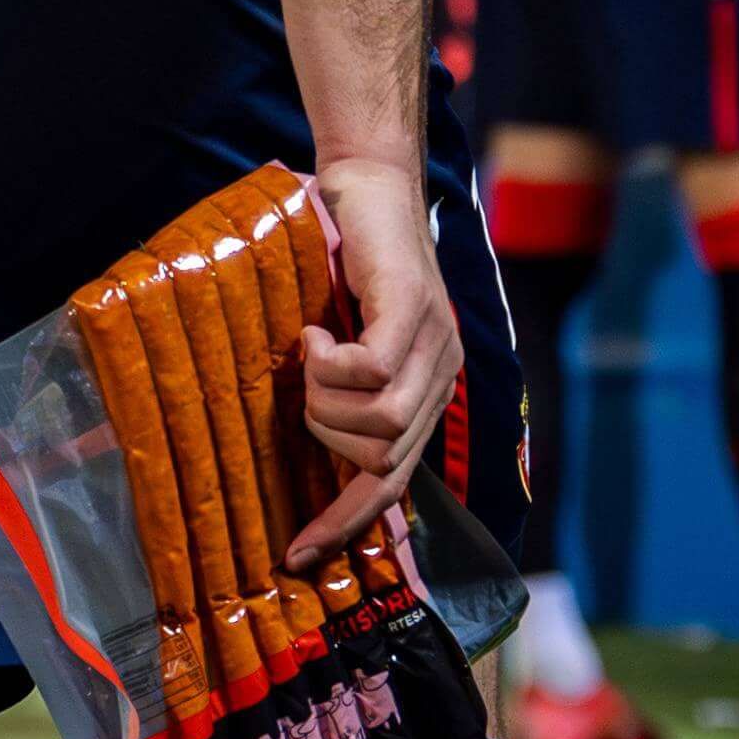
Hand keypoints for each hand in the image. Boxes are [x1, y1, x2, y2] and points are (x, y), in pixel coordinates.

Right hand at [289, 155, 459, 568]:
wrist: (367, 184)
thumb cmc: (347, 261)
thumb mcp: (347, 340)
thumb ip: (345, 391)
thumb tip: (305, 448)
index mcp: (428, 392)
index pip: (393, 485)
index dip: (345, 523)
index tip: (297, 553)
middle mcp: (441, 375)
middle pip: (382, 461)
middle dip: (327, 438)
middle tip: (305, 385)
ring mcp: (432, 343)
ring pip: (376, 424)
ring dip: (325, 400)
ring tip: (312, 357)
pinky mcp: (412, 311)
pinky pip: (370, 373)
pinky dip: (330, 364)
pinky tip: (314, 335)